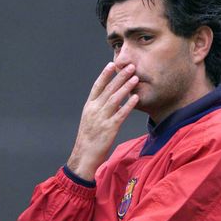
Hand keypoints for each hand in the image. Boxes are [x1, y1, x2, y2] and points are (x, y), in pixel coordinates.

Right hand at [67, 63, 138, 180]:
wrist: (84, 156)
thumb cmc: (89, 139)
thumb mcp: (91, 120)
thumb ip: (100, 109)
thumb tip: (114, 101)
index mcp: (89, 107)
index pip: (97, 86)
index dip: (105, 75)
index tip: (112, 64)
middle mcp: (94, 110)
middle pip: (108, 89)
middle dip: (120, 76)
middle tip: (130, 66)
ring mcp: (101, 119)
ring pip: (115, 99)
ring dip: (126, 87)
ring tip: (135, 77)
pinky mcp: (109, 129)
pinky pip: (121, 114)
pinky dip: (129, 105)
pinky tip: (136, 97)